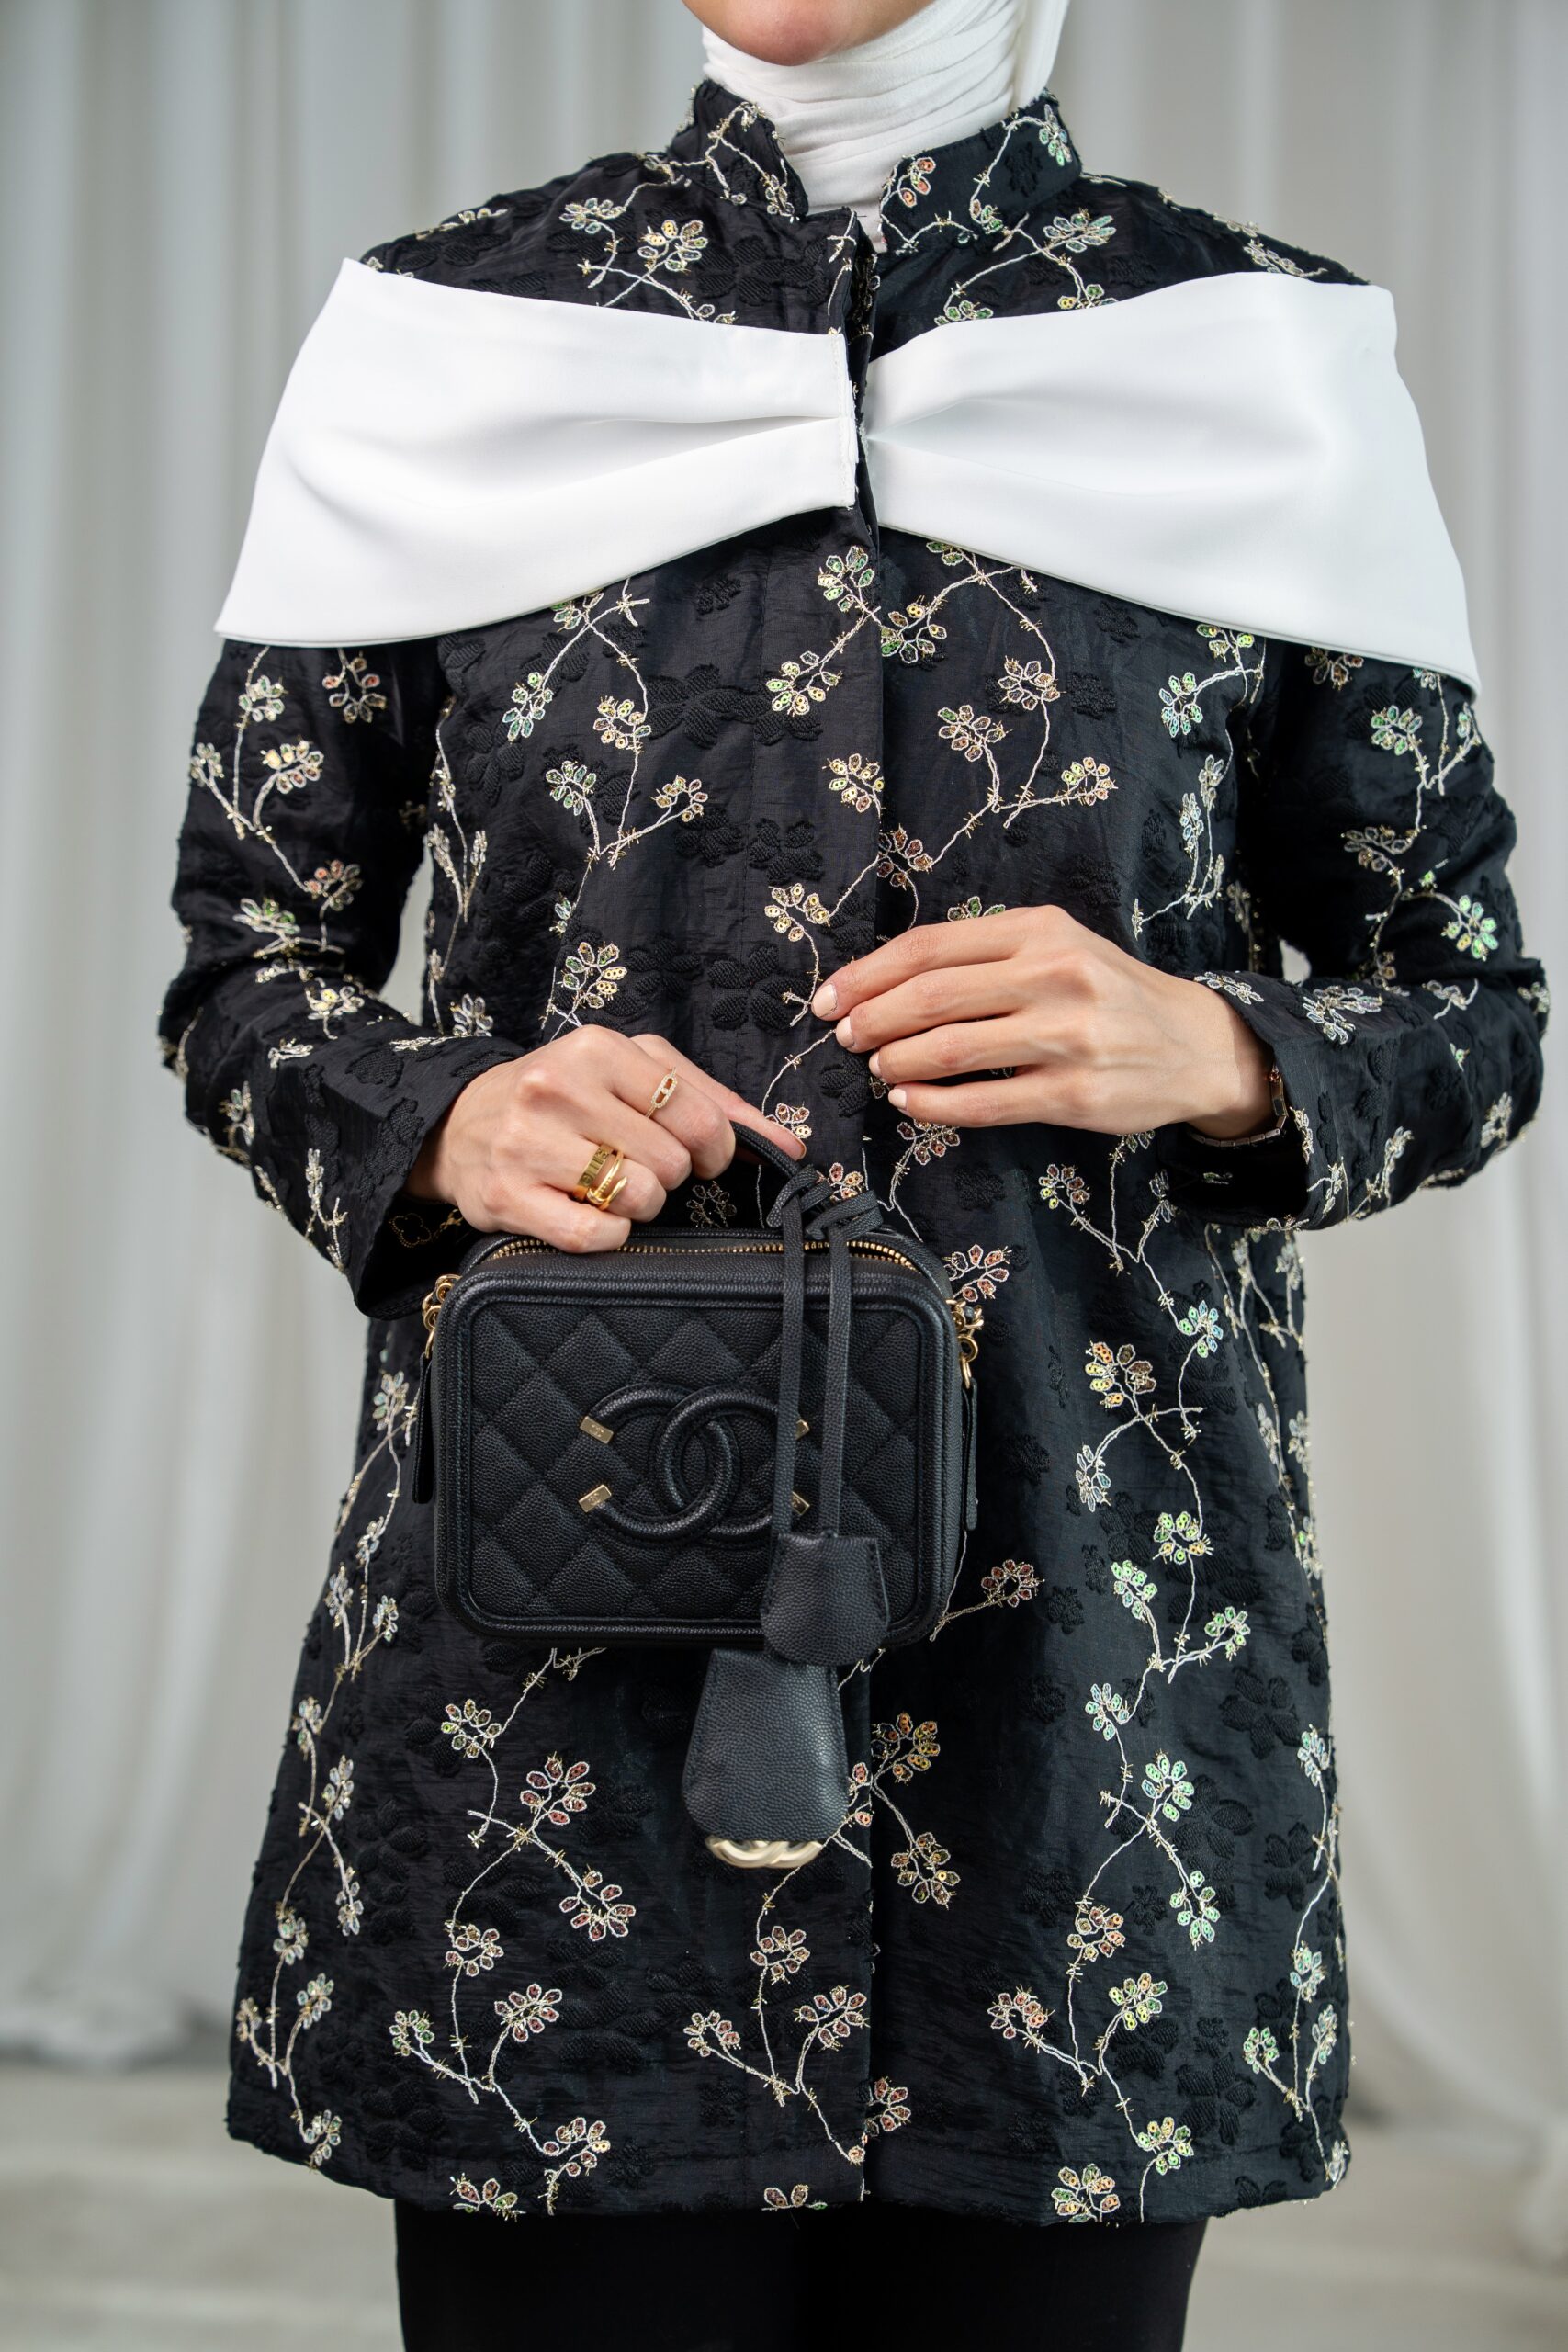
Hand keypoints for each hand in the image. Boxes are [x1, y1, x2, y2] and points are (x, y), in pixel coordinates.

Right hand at [407, 1030, 803, 1249]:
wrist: (458, 1124)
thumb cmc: (563, 1098)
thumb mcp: (633, 1072)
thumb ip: (712, 1101)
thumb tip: (790, 1147)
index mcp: (597, 1048)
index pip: (698, 1116)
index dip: (714, 1150)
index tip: (700, 1157)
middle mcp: (558, 1088)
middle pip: (670, 1164)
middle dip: (666, 1177)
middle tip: (635, 1169)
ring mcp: (528, 1144)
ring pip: (638, 1200)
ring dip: (636, 1207)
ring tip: (606, 1187)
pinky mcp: (507, 1197)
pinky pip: (595, 1237)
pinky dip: (607, 1236)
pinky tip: (588, 1215)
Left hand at [813, 908, 1273, 1137]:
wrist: (1197, 1044)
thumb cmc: (1110, 994)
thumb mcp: (1059, 946)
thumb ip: (987, 954)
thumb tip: (889, 981)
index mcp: (1039, 929)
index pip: (931, 947)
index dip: (868, 974)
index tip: (831, 998)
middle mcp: (1054, 974)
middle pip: (932, 995)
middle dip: (873, 1020)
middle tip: (847, 1038)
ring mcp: (1067, 1036)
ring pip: (952, 1049)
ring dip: (898, 1062)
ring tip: (878, 1069)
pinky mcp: (1075, 1094)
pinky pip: (985, 1103)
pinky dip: (933, 1105)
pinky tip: (909, 1103)